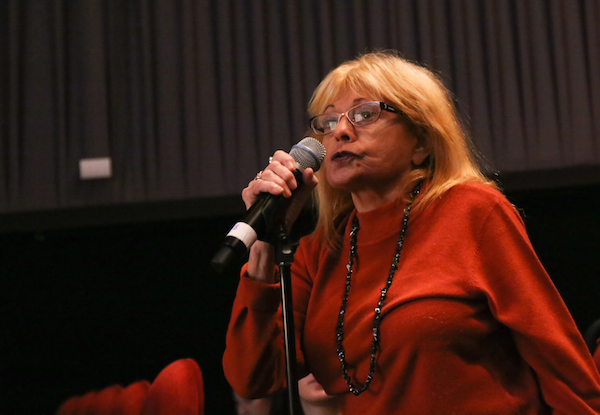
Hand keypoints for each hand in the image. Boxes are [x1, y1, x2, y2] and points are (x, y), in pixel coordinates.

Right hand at [243, 150, 318, 281]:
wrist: (279, 229)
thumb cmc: (288, 211)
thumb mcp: (302, 196)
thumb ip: (308, 182)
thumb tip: (309, 170)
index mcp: (278, 174)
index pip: (279, 156)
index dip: (287, 159)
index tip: (294, 168)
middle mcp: (266, 176)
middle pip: (274, 163)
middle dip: (287, 174)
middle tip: (293, 187)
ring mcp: (257, 184)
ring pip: (267, 173)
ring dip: (280, 183)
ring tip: (286, 195)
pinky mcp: (249, 193)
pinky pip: (258, 184)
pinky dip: (270, 186)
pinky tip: (278, 192)